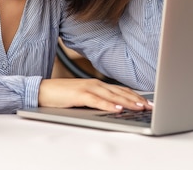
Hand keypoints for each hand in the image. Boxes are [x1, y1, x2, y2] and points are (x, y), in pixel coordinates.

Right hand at [38, 78, 152, 111]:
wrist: (43, 90)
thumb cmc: (63, 95)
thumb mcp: (85, 98)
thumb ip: (99, 100)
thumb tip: (115, 108)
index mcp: (98, 84)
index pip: (121, 90)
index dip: (136, 96)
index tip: (148, 103)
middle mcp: (96, 84)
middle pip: (120, 92)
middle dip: (137, 100)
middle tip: (149, 107)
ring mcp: (88, 88)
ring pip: (112, 95)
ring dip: (127, 102)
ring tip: (139, 107)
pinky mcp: (79, 95)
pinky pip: (97, 100)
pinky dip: (109, 104)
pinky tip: (118, 108)